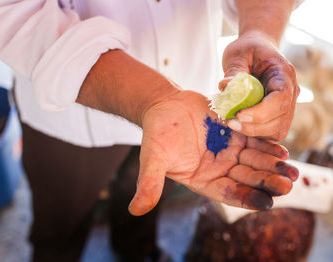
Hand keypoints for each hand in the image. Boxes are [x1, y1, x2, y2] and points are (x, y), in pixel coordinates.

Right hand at [128, 90, 297, 215]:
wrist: (164, 105)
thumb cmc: (156, 132)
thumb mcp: (152, 158)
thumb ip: (149, 182)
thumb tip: (135, 210)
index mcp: (201, 179)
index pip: (227, 193)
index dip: (246, 198)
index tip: (266, 203)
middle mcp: (217, 168)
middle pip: (246, 178)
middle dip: (266, 181)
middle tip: (287, 184)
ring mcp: (227, 151)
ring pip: (254, 161)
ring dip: (272, 166)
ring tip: (291, 169)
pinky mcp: (233, 133)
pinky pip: (253, 142)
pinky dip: (267, 146)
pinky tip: (282, 150)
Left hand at [220, 31, 299, 141]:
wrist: (255, 51)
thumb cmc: (247, 50)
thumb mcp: (237, 55)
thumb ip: (233, 71)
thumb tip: (225, 86)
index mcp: (283, 74)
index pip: (281, 98)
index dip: (262, 111)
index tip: (239, 115)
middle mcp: (290, 92)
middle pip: (280, 119)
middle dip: (254, 126)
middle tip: (230, 122)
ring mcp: (286, 107)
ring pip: (276, 130)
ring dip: (253, 132)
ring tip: (231, 123)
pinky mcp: (277, 117)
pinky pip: (269, 133)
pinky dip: (253, 133)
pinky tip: (237, 125)